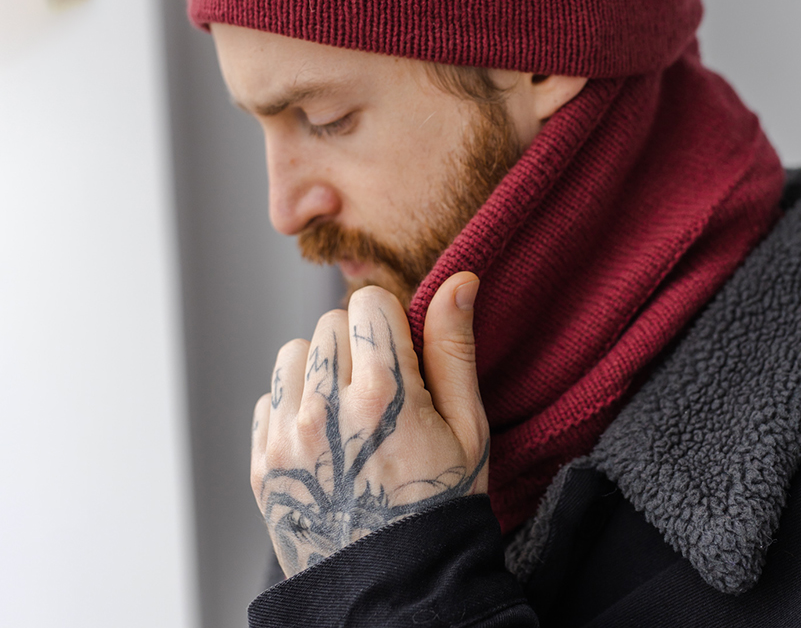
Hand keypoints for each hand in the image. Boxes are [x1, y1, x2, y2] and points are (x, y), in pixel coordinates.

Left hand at [250, 272, 488, 576]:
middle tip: (382, 390)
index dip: (391, 322)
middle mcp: (325, 409)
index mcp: (383, 394)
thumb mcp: (469, 428)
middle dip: (358, 343)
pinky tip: (324, 438)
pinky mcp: (261, 464)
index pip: (369, 302)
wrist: (397, 592)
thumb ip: (454, 347)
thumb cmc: (441, 505)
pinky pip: (269, 397)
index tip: (403, 353)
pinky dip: (293, 405)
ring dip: (320, 368)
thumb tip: (459, 279)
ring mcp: (285, 438)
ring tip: (349, 410)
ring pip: (294, 352)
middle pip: (330, 321)